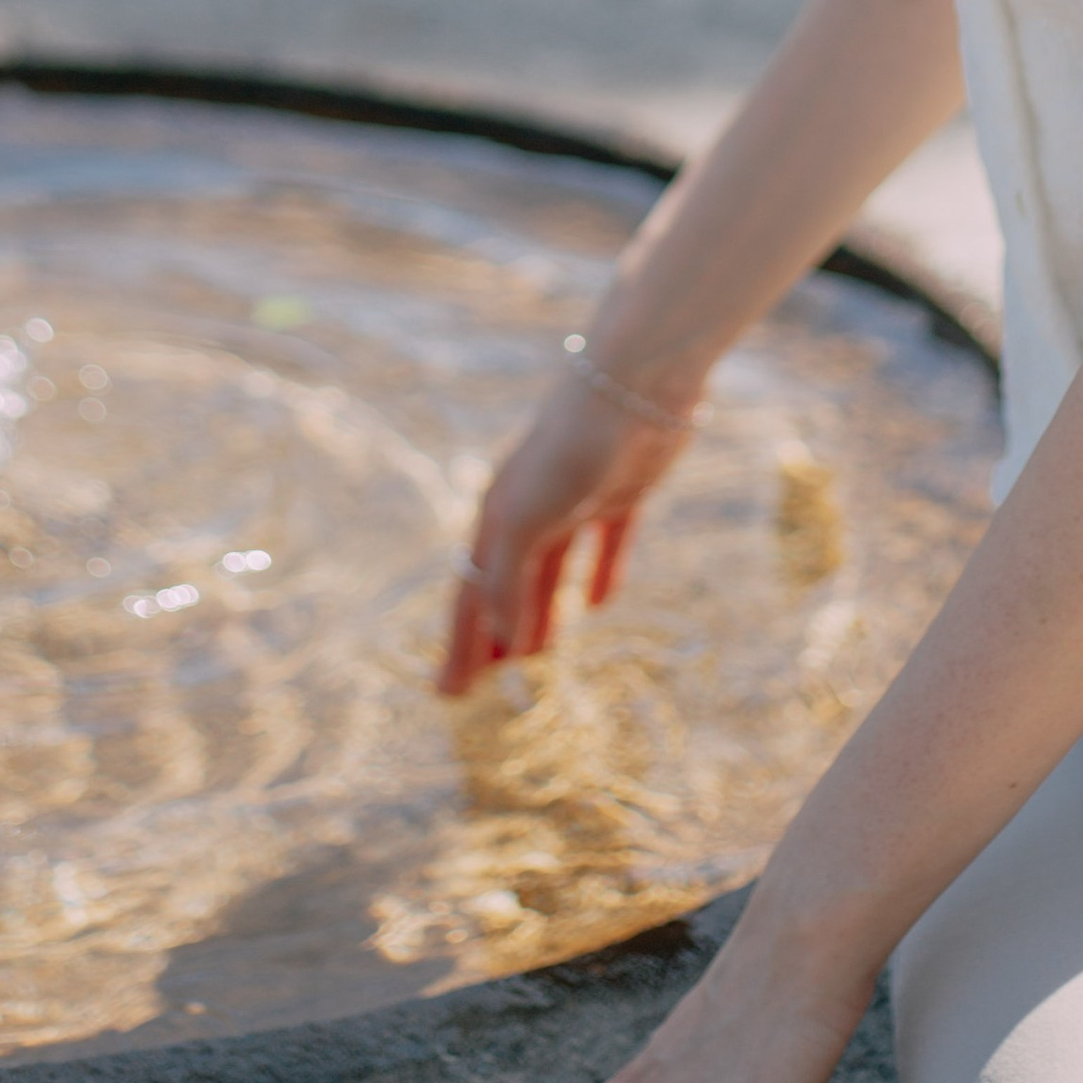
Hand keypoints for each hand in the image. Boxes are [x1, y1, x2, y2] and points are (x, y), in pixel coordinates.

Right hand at [442, 360, 697, 695]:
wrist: (633, 388)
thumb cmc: (568, 451)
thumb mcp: (524, 521)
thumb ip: (508, 582)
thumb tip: (503, 642)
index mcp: (499, 516)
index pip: (472, 595)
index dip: (460, 645)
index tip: (450, 694)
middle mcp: (531, 510)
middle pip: (505, 587)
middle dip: (492, 637)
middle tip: (486, 689)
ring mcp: (575, 500)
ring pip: (551, 571)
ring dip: (543, 612)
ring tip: (542, 657)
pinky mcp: (621, 492)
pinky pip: (607, 544)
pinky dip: (602, 573)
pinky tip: (603, 601)